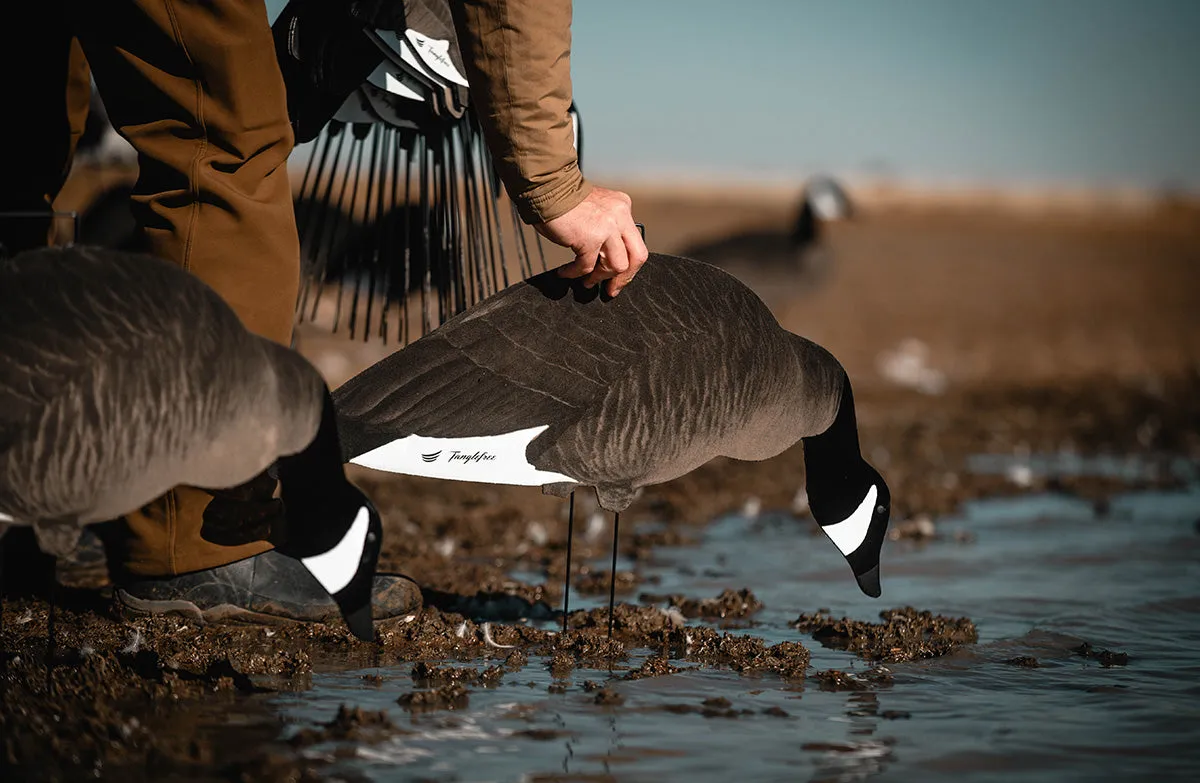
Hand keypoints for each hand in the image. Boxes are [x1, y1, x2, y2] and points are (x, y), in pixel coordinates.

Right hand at [534, 186, 648, 295]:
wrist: (546, 188)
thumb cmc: (564, 202)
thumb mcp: (596, 212)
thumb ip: (608, 230)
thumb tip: (605, 261)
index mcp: (623, 209)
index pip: (636, 244)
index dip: (629, 266)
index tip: (618, 279)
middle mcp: (620, 216)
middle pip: (637, 256)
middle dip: (624, 278)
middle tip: (610, 290)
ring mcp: (607, 227)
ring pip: (616, 265)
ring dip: (599, 277)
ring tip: (584, 281)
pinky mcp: (590, 237)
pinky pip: (587, 266)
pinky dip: (575, 273)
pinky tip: (565, 272)